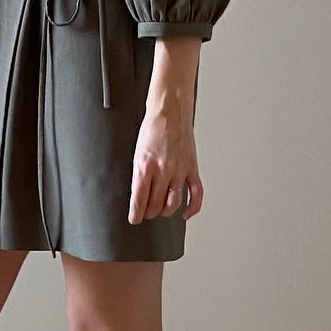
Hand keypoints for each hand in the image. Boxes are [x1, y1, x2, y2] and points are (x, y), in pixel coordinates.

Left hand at [128, 100, 203, 223]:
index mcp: (145, 166)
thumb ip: (139, 173)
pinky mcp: (192, 168)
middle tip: (146, 212)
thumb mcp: (137, 152)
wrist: (170, 112)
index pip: (139, 199)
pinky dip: (192, 208)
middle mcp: (163, 170)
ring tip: (160, 210)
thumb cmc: (153, 129)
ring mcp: (180, 170)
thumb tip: (139, 194)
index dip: (136, 214)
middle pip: (156, 204)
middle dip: (149, 212)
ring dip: (165, 211)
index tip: (134, 219)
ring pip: (173, 202)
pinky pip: (196, 193)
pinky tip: (186, 214)